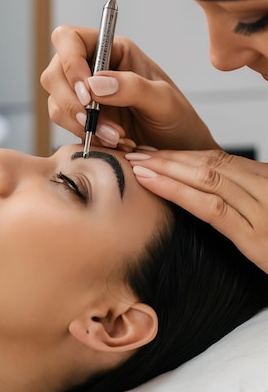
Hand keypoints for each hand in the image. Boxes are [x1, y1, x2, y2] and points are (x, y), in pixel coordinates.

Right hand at [41, 25, 218, 149]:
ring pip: (56, 101)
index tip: (86, 91)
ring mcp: (84, 95)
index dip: (70, 61)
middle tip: (93, 121)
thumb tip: (94, 84)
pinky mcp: (81, 120)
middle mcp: (93, 68)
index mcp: (113, 50)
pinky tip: (112, 143)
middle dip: (71, 100)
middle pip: (55, 72)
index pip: (70, 38)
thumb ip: (132, 88)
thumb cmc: (178, 121)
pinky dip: (84, 136)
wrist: (179, 153)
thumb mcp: (165, 102)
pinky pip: (65, 125)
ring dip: (80, 123)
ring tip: (116, 137)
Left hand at [126, 148, 267, 272]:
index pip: (218, 160)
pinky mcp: (256, 240)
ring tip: (137, 164)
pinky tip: (154, 184)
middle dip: (168, 157)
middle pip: (209, 165)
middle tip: (136, 152)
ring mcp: (263, 212)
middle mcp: (266, 188)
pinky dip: (178, 191)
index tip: (155, 151)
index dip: (183, 154)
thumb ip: (249, 195)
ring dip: (166, 168)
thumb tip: (211, 184)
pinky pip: (212, 208)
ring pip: (207, 179)